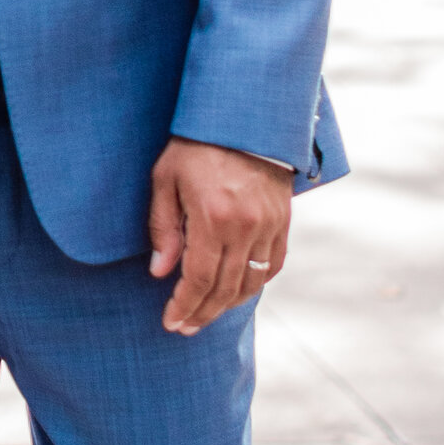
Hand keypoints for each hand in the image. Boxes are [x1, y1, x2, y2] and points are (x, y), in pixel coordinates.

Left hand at [147, 137, 293, 335]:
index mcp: (213, 217)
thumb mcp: (166, 179)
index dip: (184, 306)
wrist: (243, 117)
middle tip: (185, 327)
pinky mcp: (283, 219)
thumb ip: (163, 228)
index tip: (171, 322)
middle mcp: (245, 226)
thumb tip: (160, 271)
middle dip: (202, 313)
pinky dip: (257, 283)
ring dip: (228, 305)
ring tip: (207, 315)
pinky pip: (274, 263)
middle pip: (225, 288)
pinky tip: (239, 291)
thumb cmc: (195, 145)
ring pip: (252, 282)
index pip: (199, 279)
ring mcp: (269, 224)